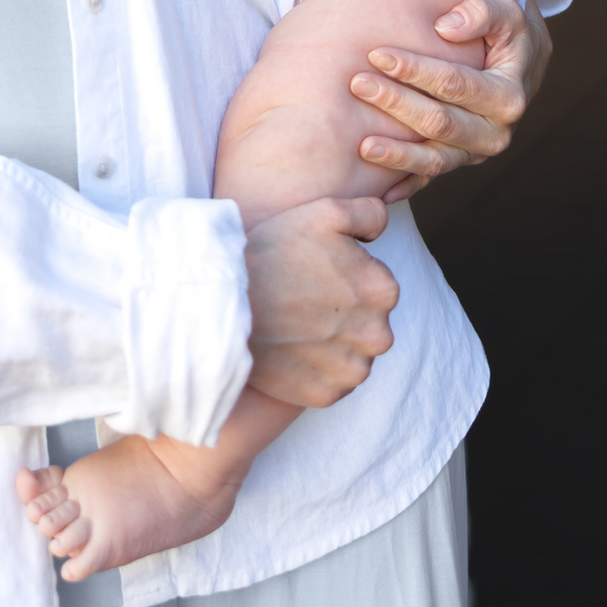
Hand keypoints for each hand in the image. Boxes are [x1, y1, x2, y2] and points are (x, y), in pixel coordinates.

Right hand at [243, 198, 398, 406]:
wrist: (223, 303)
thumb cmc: (272, 254)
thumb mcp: (325, 211)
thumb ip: (369, 213)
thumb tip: (382, 228)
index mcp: (383, 290)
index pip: (376, 283)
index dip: (344, 274)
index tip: (314, 273)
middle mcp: (378, 335)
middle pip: (367, 321)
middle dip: (343, 312)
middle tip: (302, 299)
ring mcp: (352, 370)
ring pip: (351, 353)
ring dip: (331, 342)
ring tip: (294, 324)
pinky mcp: (326, 395)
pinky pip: (330, 381)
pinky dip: (314, 369)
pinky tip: (290, 348)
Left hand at [350, 0, 550, 201]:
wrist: (518, 60)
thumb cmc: (504, 31)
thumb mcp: (505, 11)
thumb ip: (481, 12)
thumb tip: (445, 27)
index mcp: (508, 95)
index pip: (454, 84)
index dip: (416, 70)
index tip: (378, 54)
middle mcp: (496, 131)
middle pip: (440, 123)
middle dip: (397, 103)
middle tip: (357, 83)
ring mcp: (476, 150)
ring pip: (435, 159)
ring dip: (398, 154)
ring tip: (362, 146)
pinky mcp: (460, 159)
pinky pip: (431, 177)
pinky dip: (407, 184)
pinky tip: (379, 191)